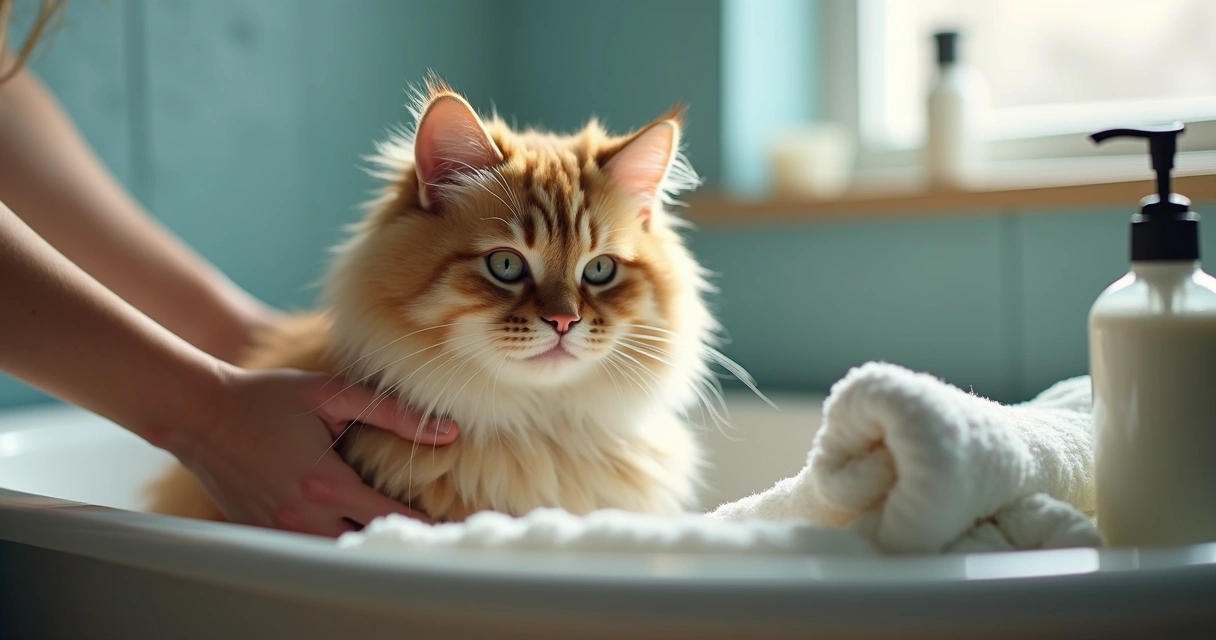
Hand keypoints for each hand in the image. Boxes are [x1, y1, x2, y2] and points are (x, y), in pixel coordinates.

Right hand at [171, 366, 457, 536]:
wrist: (200, 413)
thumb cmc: (267, 398)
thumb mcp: (332, 394)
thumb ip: (393, 413)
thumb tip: (448, 431)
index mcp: (325, 483)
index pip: (388, 519)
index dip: (421, 524)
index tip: (446, 523)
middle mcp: (302, 516)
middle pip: (363, 545)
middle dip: (392, 537)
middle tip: (424, 530)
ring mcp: (278, 530)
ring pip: (334, 553)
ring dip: (360, 541)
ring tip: (388, 527)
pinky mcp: (260, 533)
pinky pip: (306, 549)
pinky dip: (328, 540)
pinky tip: (345, 522)